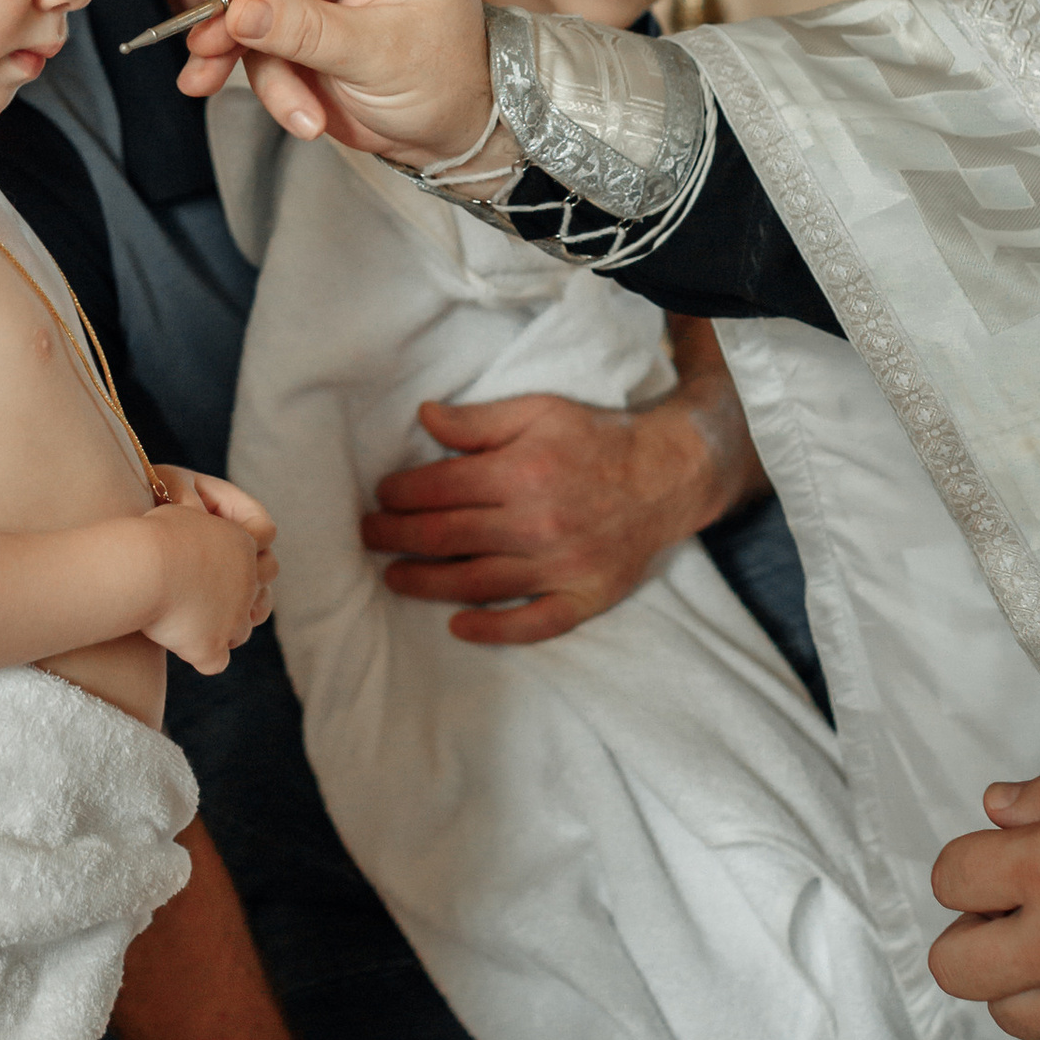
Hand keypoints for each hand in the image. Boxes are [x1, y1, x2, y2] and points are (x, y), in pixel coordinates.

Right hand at [141, 488, 273, 672]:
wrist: (144, 567)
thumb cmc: (154, 534)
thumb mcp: (180, 513)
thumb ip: (196, 518)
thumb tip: (196, 511)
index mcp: (243, 544)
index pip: (266, 544)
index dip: (251, 549)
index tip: (226, 553)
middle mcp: (247, 583)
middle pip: (264, 593)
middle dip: (247, 594)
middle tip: (217, 592)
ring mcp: (232, 618)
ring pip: (241, 631)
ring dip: (224, 628)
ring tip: (196, 621)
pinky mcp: (211, 646)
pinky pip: (216, 661)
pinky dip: (203, 655)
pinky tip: (186, 647)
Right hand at [177, 0, 492, 166]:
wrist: (456, 133)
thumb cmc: (446, 78)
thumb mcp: (380, 54)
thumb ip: (307, 30)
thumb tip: (241, 10)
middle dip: (235, 5)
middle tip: (210, 42)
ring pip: (252, 2)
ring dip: (235, 49)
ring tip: (207, 82)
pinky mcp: (299, 27)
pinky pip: (257, 41)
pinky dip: (254, 75)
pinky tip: (268, 106)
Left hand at [364, 338, 756, 643]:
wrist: (670, 474)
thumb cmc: (598, 438)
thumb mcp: (539, 410)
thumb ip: (478, 420)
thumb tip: (424, 417)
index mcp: (521, 472)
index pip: (439, 490)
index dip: (400, 494)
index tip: (382, 496)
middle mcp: (537, 523)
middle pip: (447, 538)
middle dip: (396, 539)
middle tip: (370, 538)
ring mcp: (561, 566)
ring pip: (477, 583)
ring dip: (426, 584)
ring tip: (394, 578)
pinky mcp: (585, 596)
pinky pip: (534, 623)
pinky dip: (494, 629)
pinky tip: (459, 626)